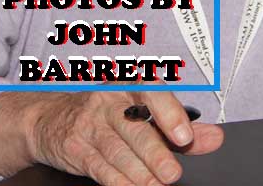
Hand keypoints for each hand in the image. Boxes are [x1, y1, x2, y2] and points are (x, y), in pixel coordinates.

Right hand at [0, 90, 222, 184]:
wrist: (49, 119)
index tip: (184, 135)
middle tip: (173, 173)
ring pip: (117, 150)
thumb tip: (214, 138)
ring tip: (157, 185)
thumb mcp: (140, 112)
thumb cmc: (104, 114)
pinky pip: (100, 167)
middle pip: (134, 127)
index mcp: (130, 86)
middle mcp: (108, 100)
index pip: (150, 92)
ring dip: (140, 173)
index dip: (168, 112)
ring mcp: (88, 123)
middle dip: (155, 152)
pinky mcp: (75, 147)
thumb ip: (178, 126)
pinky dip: (119, 182)